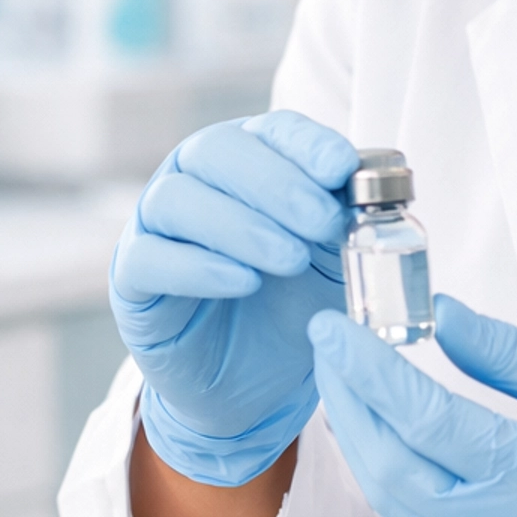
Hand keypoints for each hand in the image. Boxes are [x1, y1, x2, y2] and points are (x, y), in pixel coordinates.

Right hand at [111, 111, 357, 483]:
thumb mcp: (336, 260)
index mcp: (249, 161)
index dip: (306, 144)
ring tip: (289, 259)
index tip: (343, 168)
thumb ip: (352, 222)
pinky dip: (197, 266)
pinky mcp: (132, 280)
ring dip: (240, 224)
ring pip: (178, 198)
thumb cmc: (294, 305)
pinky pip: (150, 258)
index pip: (271, 130)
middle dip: (276, 183)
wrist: (255, 386)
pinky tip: (243, 283)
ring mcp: (155, 226)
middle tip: (322, 221)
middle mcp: (194, 179)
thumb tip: (383, 187)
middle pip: (217, 150)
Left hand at [308, 295, 516, 516]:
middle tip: (325, 346)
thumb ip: (499, 349)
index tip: (334, 329)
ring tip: (340, 377)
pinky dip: (384, 468)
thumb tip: (432, 314)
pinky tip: (373, 425)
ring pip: (393, 502)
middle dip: (348, 404)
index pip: (428, 423)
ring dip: (358, 437)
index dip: (371, 373)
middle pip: (392, 471)